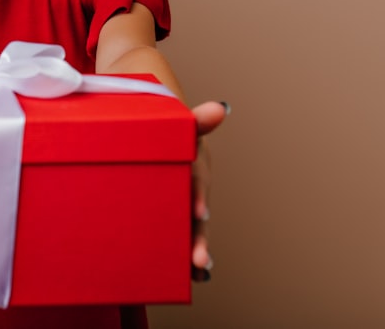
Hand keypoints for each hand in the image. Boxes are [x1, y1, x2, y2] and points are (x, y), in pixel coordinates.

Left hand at [188, 100, 229, 281]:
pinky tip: (188, 276)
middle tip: (200, 260)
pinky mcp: (173, 215)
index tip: (200, 213)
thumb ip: (196, 120)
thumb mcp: (179, 125)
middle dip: (200, 238)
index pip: (197, 180)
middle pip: (198, 215)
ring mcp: (183, 204)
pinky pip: (179, 236)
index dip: (198, 196)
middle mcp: (192, 188)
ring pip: (192, 230)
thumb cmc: (171, 132)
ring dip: (196, 250)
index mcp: (193, 165)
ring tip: (197, 274)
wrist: (163, 138)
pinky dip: (184, 255)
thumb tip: (221, 108)